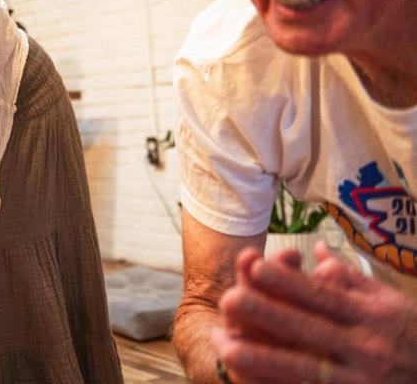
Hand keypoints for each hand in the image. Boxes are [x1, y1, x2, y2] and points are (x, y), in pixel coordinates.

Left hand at [213, 244, 416, 382]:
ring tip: (225, 346)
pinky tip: (249, 380)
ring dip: (261, 358)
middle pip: (306, 328)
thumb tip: (319, 251)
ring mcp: (359, 380)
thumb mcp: (392, 303)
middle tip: (227, 299)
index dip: (286, 282)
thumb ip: (352, 279)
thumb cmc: (414, 336)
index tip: (254, 267)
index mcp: (371, 315)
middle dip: (265, 314)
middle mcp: (365, 347)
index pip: (321, 296)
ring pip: (302, 368)